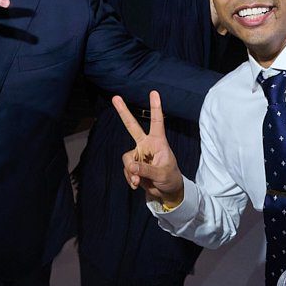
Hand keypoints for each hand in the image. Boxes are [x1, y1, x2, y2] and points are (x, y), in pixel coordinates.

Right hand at [112, 90, 183, 205]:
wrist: (166, 192)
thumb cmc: (170, 179)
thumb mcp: (162, 174)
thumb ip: (146, 170)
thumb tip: (131, 167)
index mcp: (158, 142)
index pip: (157, 122)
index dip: (155, 108)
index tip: (154, 92)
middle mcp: (146, 145)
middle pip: (132, 127)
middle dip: (123, 112)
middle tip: (115, 97)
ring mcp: (139, 155)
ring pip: (127, 159)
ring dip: (131, 172)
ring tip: (139, 182)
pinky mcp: (133, 166)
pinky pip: (127, 170)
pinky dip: (130, 179)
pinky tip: (137, 185)